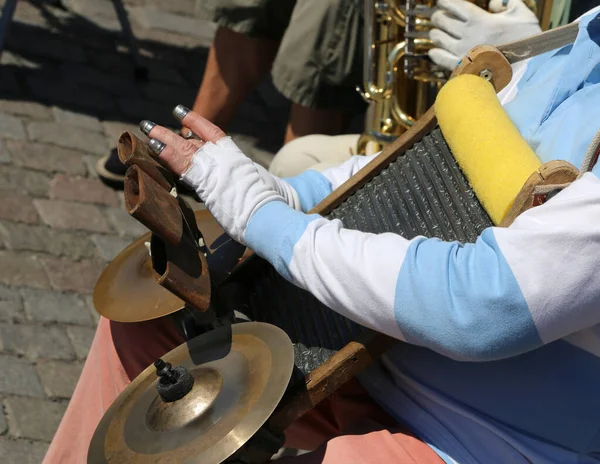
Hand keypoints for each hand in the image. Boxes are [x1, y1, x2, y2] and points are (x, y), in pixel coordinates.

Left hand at [142, 110, 285, 243]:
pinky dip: (167, 154)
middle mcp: (227, 161)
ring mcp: (217, 170)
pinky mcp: (207, 182)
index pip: (216, 136)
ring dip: (164, 138)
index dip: (198, 124)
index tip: (181, 113)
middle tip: (154, 123)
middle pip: (195, 141)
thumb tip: (286, 198)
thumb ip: (261, 191)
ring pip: (185, 149)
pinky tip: (153, 145)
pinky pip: (183, 164)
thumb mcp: (269, 195)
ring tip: (147, 127)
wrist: (275, 216)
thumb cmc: (279, 210)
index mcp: (240, 162)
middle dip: (174, 132)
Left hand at [428, 0, 540, 70]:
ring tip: (437, 33)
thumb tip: (492, 3)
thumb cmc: (525, 39)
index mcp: (480, 19)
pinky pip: (441, 59)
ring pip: (438, 38)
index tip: (441, 2)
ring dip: (435, 34)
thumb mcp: (521, 12)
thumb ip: (505, 2)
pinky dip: (435, 54)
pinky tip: (434, 51)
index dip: (445, 2)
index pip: (454, 6)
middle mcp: (468, 34)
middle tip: (439, 18)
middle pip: (442, 21)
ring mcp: (463, 51)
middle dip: (438, 17)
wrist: (526, 66)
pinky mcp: (461, 67)